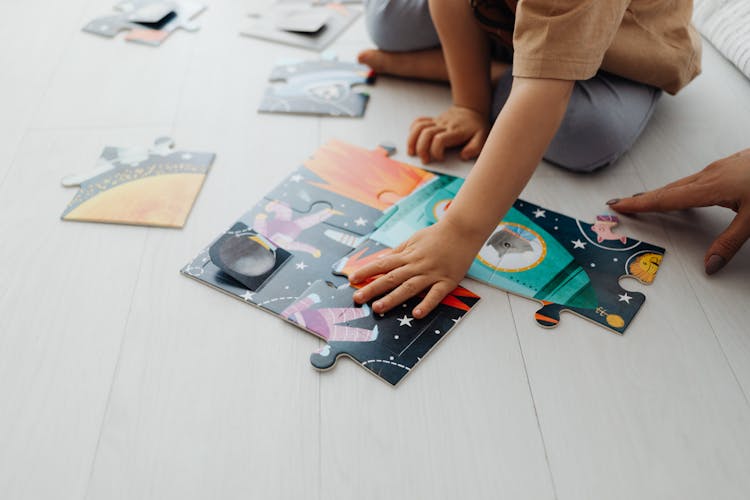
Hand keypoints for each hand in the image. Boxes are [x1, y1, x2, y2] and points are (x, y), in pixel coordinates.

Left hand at [348, 219, 481, 318]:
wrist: (462, 230)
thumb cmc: (437, 235)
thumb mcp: (414, 239)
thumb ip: (399, 252)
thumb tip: (383, 261)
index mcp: (408, 255)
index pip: (382, 264)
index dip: (366, 272)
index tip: (352, 279)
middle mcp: (416, 265)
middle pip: (391, 278)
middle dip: (373, 288)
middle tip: (358, 298)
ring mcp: (431, 274)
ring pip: (409, 288)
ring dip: (393, 298)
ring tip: (378, 308)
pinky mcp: (446, 281)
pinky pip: (435, 295)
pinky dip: (426, 304)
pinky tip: (416, 314)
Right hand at [407, 105, 489, 163]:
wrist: (472, 110)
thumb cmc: (477, 127)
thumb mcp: (483, 137)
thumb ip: (475, 148)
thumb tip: (463, 156)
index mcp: (455, 131)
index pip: (439, 140)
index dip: (436, 151)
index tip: (441, 160)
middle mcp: (444, 125)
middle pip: (426, 134)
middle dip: (422, 149)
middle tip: (425, 161)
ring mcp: (437, 121)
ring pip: (419, 127)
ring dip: (412, 141)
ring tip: (412, 153)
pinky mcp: (433, 120)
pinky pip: (419, 122)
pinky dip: (412, 131)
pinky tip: (413, 141)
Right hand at [608, 149, 749, 274]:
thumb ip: (730, 242)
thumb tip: (710, 264)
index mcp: (710, 187)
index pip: (666, 199)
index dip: (640, 204)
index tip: (619, 205)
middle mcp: (710, 174)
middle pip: (668, 189)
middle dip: (644, 198)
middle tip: (623, 203)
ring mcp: (720, 168)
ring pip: (682, 183)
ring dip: (662, 193)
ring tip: (648, 200)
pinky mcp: (730, 166)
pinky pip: (695, 179)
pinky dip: (681, 188)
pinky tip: (686, 192)